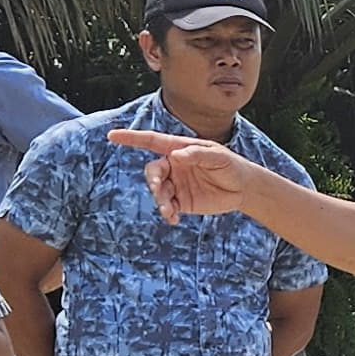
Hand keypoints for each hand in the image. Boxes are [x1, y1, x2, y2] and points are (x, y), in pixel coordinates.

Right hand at [104, 128, 274, 221]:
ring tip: (168, 210)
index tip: (112, 136)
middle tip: (159, 189)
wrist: (242, 189)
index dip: (131, 139)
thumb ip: (198, 154)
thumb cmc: (230, 166)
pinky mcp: (181, 202)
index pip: (151, 141)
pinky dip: (167, 213)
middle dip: (153, 180)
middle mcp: (173, 165)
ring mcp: (175, 184)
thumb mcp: (218, 157)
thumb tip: (177, 155)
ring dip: (159, 200)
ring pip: (157, 191)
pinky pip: (167, 207)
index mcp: (179, 148)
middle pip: (153, 171)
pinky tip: (173, 219)